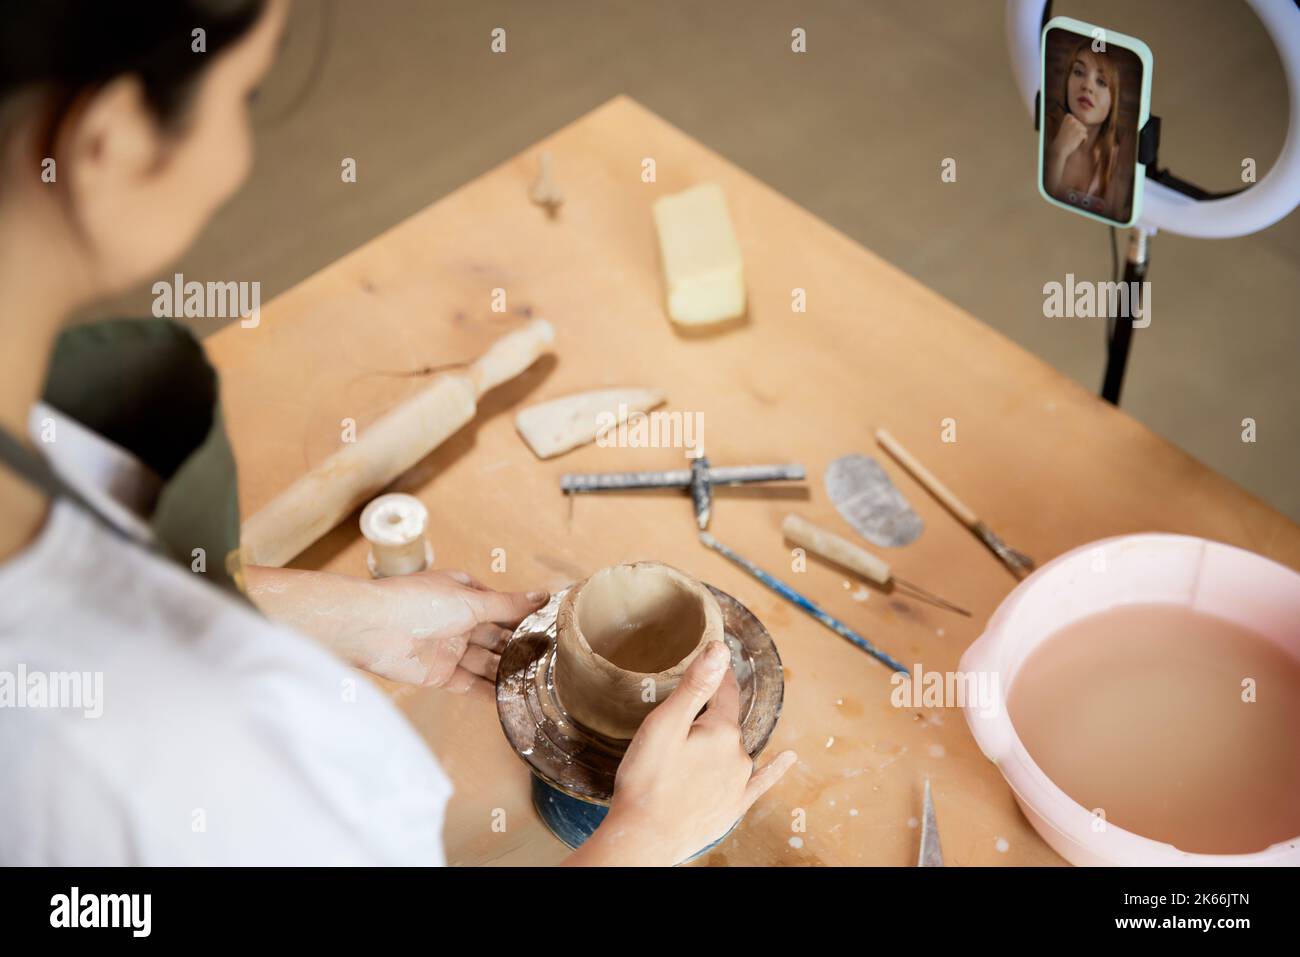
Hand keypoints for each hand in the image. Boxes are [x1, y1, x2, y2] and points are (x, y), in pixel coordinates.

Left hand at [349, 570, 547, 694]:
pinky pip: (470, 684)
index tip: (550, 628)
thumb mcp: (470, 600)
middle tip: (549, 659)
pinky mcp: (439, 673)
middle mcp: (457, 620)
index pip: (501, 606)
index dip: (524, 617)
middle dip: (519, 646)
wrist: (372, 629)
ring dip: (507, 670)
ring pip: (486, 661)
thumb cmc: (416, 602)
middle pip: (496, 636)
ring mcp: (449, 648)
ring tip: (537, 681)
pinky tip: (510, 697)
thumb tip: (541, 597)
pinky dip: (489, 691)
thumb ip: (507, 605)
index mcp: (464, 593)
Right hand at [566, 641, 796, 865]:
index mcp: (721, 732)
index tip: (713, 660)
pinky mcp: (734, 807)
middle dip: (707, 717)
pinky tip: (788, 760)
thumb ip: (695, 686)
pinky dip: (774, 769)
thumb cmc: (647, 780)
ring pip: (733, 751)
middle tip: (679, 722)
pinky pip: (760, 782)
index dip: (715, 676)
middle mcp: (738, 756)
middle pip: (724, 724)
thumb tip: (720, 649)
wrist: (644, 838)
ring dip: (718, 744)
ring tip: (693, 748)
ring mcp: (738, 784)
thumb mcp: (664, 725)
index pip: (723, 693)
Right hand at [1050, 113, 1087, 159]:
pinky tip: (1074, 143)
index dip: (1073, 128)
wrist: (1058, 149)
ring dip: (1079, 137)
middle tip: (1069, 138)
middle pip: (1081, 125)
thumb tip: (1081, 121)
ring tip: (1071, 140)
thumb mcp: (1065, 128)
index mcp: (1068, 116)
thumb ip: (1073, 123)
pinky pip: (1085, 137)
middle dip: (1077, 133)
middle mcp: (1073, 119)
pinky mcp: (1081, 132)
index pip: (1077, 121)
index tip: (1067, 133)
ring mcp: (1077, 126)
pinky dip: (1082, 141)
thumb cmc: (1061, 140)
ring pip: (1084, 130)